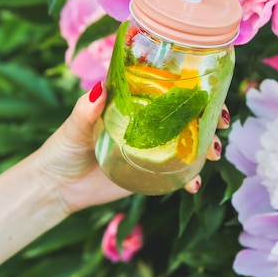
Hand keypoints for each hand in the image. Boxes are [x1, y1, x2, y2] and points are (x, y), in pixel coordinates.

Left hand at [35, 82, 229, 213]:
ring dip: (206, 147)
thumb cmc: (63, 147)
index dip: (193, 89)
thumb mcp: (74, 126)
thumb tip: (99, 89)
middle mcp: (147, 125)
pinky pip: (177, 175)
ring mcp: (151, 150)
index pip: (167, 91)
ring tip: (212, 153)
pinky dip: (190, 180)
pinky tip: (193, 186)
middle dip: (210, 118)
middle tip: (220, 124)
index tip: (212, 89)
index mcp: (133, 105)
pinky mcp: (150, 174)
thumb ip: (86, 110)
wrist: (56, 187)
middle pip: (187, 117)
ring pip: (188, 144)